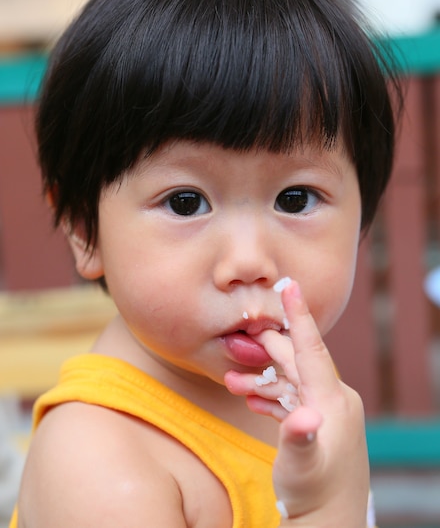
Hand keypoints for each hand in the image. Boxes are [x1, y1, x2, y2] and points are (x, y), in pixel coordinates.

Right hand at [225, 280, 369, 526]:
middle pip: (296, 362)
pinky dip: (271, 396)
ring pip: (290, 381)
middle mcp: (333, 399)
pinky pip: (292, 399)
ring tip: (231, 383)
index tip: (291, 285)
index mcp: (332, 399)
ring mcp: (326, 411)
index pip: (312, 349)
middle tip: (240, 338)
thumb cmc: (314, 495)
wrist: (327, 523)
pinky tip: (252, 399)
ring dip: (262, 380)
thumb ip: (299, 437)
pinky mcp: (318, 423)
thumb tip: (303, 416)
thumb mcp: (303, 467)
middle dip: (266, 351)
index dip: (299, 316)